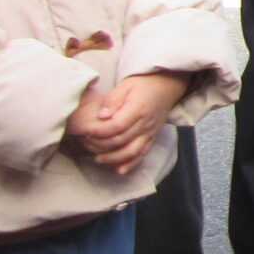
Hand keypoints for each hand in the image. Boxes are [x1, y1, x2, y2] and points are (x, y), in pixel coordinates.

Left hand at [69, 72, 190, 174]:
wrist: (168, 85)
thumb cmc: (144, 84)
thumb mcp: (125, 85)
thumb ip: (112, 100)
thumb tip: (101, 116)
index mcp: (138, 109)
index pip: (116, 126)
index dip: (99, 131)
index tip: (85, 131)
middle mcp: (145, 123)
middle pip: (121, 140)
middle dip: (101, 145)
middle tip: (85, 142)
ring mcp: (150, 132)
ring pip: (132, 151)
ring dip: (114, 158)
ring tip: (98, 159)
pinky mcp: (152, 137)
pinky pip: (143, 154)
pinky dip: (131, 164)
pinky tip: (119, 170)